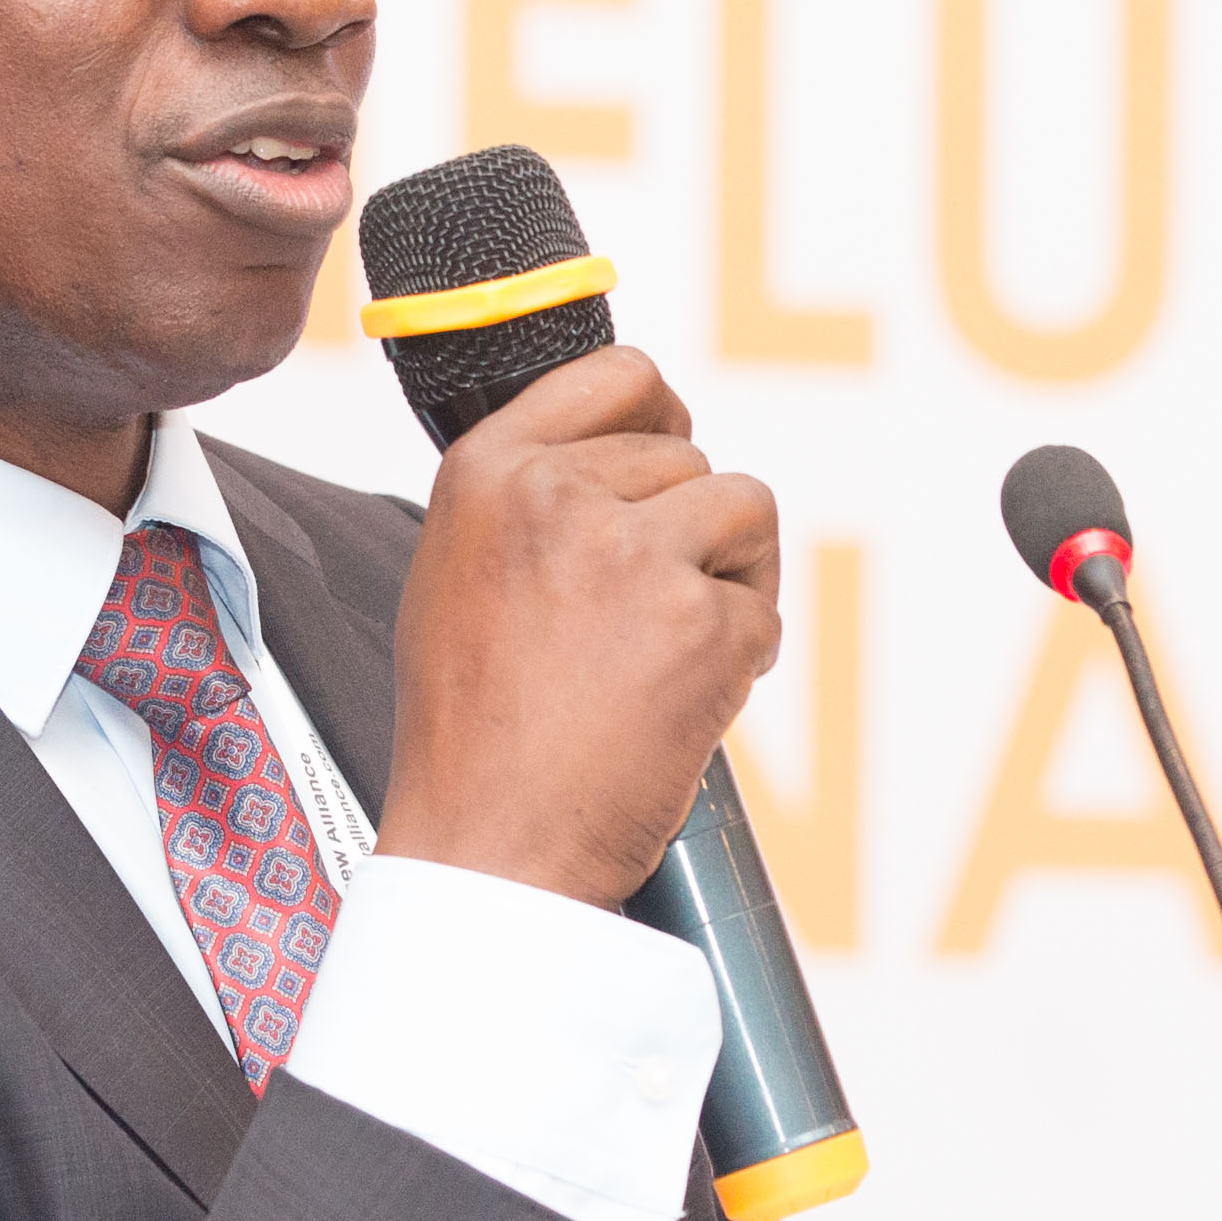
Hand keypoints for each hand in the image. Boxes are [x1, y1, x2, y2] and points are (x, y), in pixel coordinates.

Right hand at [374, 346, 783, 907]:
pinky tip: (684, 702)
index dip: (660, 417)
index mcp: (488, 474)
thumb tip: (624, 453)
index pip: (617, 375)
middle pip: (689, 456)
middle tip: (646, 618)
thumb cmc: (472, 731)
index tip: (667, 462)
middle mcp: (556, 496)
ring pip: (744, 510)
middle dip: (690, 531)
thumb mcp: (459, 575)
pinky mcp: (700, 623)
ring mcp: (633, 556)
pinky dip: (743, 657)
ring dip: (732, 577)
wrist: (490, 845)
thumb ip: (531, 500)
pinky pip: (762, 607)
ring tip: (675, 649)